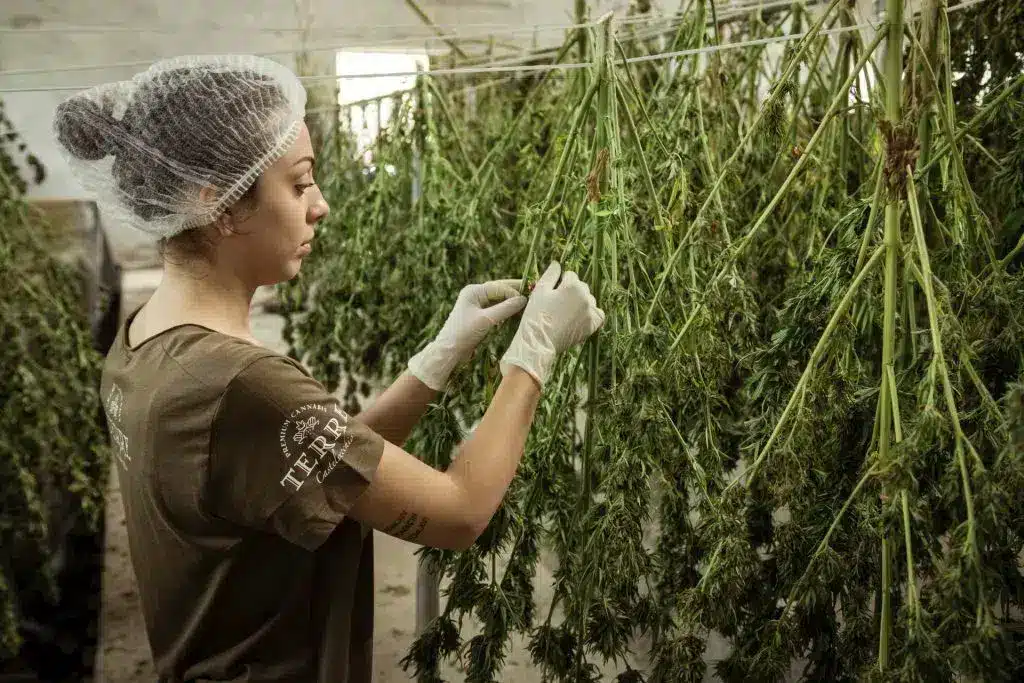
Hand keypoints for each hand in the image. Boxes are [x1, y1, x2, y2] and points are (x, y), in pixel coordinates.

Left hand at [408, 279, 527, 390]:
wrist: (449, 351)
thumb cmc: (464, 333)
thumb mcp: (486, 320)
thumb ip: (505, 308)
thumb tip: (523, 300)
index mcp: (474, 291)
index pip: (499, 287)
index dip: (514, 292)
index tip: (528, 299)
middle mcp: (475, 295)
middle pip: (500, 290)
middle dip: (516, 292)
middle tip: (534, 293)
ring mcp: (477, 305)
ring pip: (499, 300)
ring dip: (512, 302)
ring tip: (528, 303)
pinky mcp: (480, 316)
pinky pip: (496, 309)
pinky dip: (507, 310)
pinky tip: (517, 313)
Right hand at [499, 262, 604, 387]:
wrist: (539, 342)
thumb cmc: (537, 315)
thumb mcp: (540, 291)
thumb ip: (550, 274)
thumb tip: (557, 263)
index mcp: (573, 285)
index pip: (570, 275)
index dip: (559, 283)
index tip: (552, 294)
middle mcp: (586, 296)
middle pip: (581, 287)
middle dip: (571, 292)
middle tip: (558, 305)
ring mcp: (591, 311)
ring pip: (589, 300)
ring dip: (580, 303)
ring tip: (566, 314)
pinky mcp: (593, 325)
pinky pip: (598, 314)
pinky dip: (592, 314)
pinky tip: (581, 318)